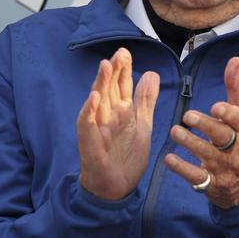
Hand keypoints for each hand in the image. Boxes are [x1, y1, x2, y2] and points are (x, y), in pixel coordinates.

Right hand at [77, 48, 159, 200]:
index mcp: (121, 111)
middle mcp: (107, 117)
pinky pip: (88, 126)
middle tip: (118, 53)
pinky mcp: (90, 144)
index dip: (123, 70)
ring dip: (100, 84)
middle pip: (109, 90)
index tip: (125, 51)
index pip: (121, 86)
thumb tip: (150, 73)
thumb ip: (145, 100)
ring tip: (105, 66)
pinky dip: (89, 112)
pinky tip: (93, 99)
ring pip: (98, 103)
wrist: (117, 186)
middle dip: (113, 71)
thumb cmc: (126, 155)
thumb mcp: (143, 124)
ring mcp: (97, 129)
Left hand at [164, 57, 238, 208]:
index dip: (228, 114)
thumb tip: (235, 60)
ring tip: (175, 131)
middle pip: (224, 137)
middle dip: (206, 127)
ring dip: (190, 143)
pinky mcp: (213, 183)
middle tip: (188, 115)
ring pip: (208, 156)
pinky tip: (168, 158)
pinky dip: (182, 168)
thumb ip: (236, 87)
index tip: (215, 106)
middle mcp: (237, 149)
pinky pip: (197, 177)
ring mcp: (226, 168)